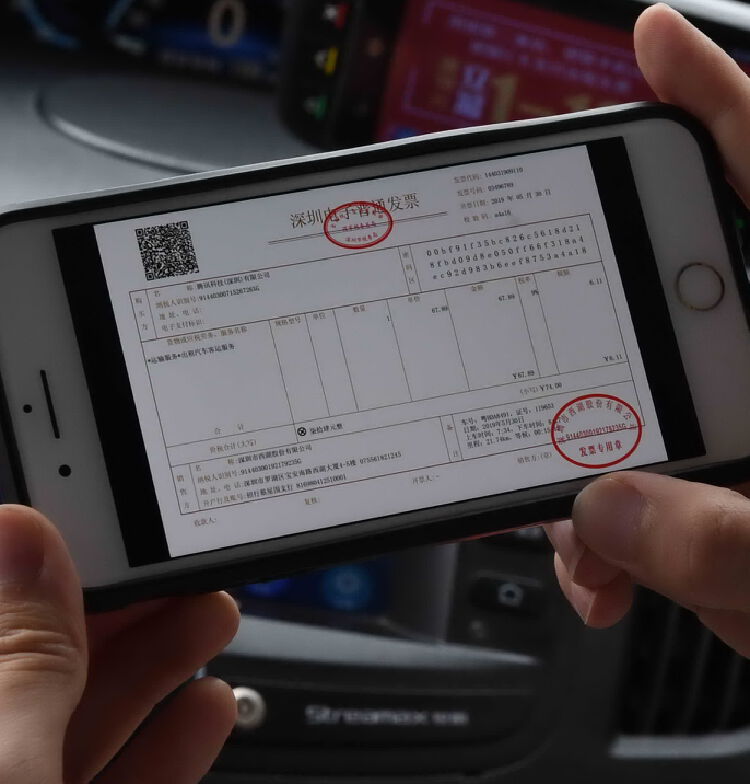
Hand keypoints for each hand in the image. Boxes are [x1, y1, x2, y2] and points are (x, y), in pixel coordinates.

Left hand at [0, 504, 239, 783]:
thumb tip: (21, 537)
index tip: (106, 523)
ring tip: (214, 618)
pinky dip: (168, 739)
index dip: (43, 561)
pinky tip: (207, 707)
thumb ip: (21, 651)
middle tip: (183, 570)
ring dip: (160, 661)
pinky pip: (120, 773)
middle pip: (44, 654)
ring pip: (85, 712)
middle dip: (126, 605)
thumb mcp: (1, 761)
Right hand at [546, 4, 749, 656]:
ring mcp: (739, 429)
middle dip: (588, 355)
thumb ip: (724, 547)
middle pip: (666, 305)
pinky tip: (601, 573)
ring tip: (583, 549)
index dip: (718, 97)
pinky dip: (604, 533)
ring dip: (585, 477)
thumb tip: (605, 511)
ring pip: (631, 408)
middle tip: (541, 381)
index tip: (655, 42)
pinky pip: (637, 479)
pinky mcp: (715, 484)